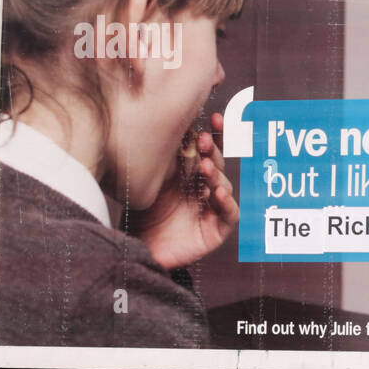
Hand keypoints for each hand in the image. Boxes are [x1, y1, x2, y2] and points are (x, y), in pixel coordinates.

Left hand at [128, 111, 239, 269]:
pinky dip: (227, 203)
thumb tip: (162, 124)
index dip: (214, 135)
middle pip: (217, 165)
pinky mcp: (217, 230)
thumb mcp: (149, 183)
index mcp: (190, 176)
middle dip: (213, 152)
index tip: (214, 118)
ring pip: (224, 186)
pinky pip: (230, 214)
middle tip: (204, 141)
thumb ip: (161, 160)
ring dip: (216, 175)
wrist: (138, 250)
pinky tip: (217, 193)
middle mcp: (204, 189)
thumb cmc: (141, 217)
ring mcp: (212, 209)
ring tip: (205, 167)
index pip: (206, 152)